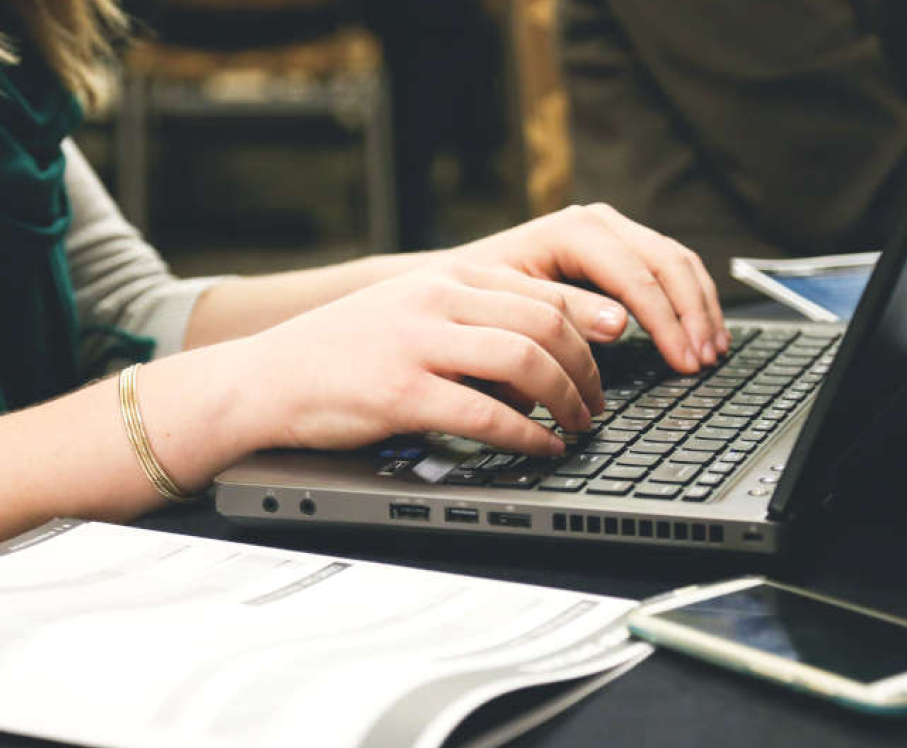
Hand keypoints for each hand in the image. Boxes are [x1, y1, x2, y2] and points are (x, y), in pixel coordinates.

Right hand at [246, 262, 607, 455]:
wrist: (266, 377)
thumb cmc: (343, 351)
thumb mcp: (410, 311)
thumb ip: (470, 318)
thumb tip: (540, 354)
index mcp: (446, 277)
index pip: (540, 290)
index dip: (589, 322)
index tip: (616, 348)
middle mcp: (436, 299)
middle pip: (545, 323)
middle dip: (586, 367)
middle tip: (597, 402)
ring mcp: (418, 343)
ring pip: (525, 360)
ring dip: (566, 399)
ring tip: (578, 425)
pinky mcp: (401, 392)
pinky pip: (486, 413)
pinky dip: (526, 434)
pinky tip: (541, 447)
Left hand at [446, 204, 728, 371]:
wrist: (456, 282)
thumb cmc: (477, 297)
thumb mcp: (513, 306)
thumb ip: (565, 312)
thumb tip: (620, 324)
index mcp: (573, 231)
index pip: (637, 276)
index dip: (667, 322)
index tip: (684, 360)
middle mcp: (598, 223)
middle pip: (668, 263)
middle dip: (692, 315)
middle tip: (704, 361)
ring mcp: (612, 232)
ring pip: (677, 263)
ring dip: (700, 308)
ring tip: (713, 351)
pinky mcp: (618, 249)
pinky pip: (669, 269)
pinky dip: (690, 301)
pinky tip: (701, 331)